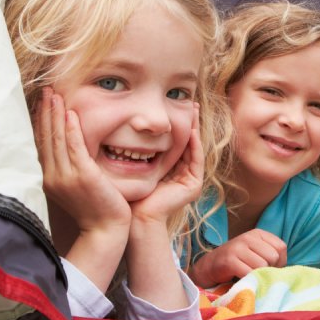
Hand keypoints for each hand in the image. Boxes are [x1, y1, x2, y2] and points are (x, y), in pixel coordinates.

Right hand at [34, 87, 130, 236]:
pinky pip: (74, 148)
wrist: (105, 229)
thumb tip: (62, 148)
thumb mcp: (74, 185)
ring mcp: (66, 177)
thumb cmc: (94, 207)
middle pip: (45, 137)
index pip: (41, 143)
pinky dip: (70, 130)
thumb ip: (66, 167)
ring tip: (54, 94)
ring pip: (57, 139)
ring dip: (55, 114)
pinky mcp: (83, 176)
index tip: (41, 102)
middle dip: (45, 111)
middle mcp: (52, 176)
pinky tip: (69, 113)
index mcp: (48, 178)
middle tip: (46, 89)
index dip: (40, 121)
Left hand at [131, 102, 203, 225]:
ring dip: (195, 128)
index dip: (177, 124)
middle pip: (188, 143)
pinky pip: (196, 159)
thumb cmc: (129, 193)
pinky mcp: (193, 185)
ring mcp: (189, 180)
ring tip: (194, 110)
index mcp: (169, 171)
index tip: (175, 105)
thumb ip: (133, 150)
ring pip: (194, 148)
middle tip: (190, 103)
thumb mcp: (133, 165)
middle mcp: (182, 175)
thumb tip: (123, 127)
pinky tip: (191, 129)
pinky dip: (195, 144)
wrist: (135, 217)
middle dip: (189, 123)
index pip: (175, 143)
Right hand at [190, 228, 287, 285]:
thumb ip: (271, 255)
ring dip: (258, 275)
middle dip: (269, 269)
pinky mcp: (229, 260)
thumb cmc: (237, 262)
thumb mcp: (255, 252)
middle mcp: (248, 237)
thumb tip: (288, 269)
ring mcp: (238, 247)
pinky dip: (249, 279)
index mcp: (258, 233)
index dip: (280, 262)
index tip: (269, 268)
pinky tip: (242, 278)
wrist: (209, 267)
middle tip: (258, 273)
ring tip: (249, 275)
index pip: (281, 247)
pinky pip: (249, 272)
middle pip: (273, 256)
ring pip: (262, 265)